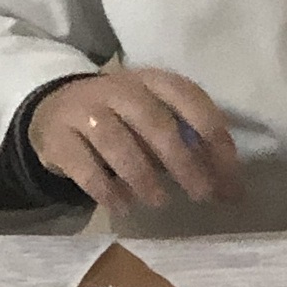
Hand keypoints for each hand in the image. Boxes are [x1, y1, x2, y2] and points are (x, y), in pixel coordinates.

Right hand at [29, 68, 241, 213]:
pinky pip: (83, 164)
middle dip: (182, 160)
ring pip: (116, 140)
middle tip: (201, 194)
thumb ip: (192, 150)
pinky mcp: (59, 137)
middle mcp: (119, 89)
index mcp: (152, 81)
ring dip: (143, 175)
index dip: (213, 134)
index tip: (228, 172)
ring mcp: (84, 110)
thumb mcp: (156, 123)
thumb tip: (232, 191)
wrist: (55, 110)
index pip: (189, 97)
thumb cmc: (122, 120)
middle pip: (154, 121)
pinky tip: (123, 206)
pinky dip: (106, 189)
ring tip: (160, 201)